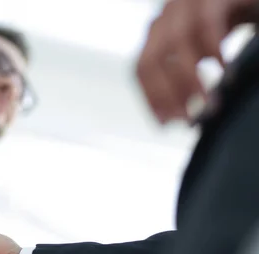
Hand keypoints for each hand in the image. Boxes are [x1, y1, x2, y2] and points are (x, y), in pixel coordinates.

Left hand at [136, 0, 258, 123]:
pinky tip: (226, 73)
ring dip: (190, 79)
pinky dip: (214, 51)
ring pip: (176, 44)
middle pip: (151, 59)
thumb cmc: (229, 22)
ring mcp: (187, 2)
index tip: (165, 124)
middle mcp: (166, 15)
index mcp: (158, 32)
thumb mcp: (201, 51)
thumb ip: (188, 78)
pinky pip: (206, 23)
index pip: (140, 69)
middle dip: (166, 94)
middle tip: (187, 119)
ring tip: (208, 104)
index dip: (150, 97)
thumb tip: (183, 121)